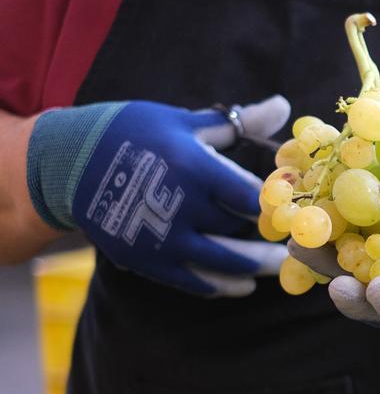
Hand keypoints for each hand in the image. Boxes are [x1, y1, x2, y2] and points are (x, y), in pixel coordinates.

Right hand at [27, 97, 291, 295]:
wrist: (67, 162)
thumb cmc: (133, 132)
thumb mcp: (184, 121)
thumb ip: (237, 124)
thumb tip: (284, 106)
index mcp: (192, 166)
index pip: (249, 195)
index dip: (276, 205)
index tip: (294, 208)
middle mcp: (179, 205)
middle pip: (239, 230)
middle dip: (270, 240)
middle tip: (297, 247)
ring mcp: (162, 238)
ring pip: (223, 261)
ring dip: (254, 268)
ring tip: (277, 268)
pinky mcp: (146, 261)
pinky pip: (194, 281)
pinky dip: (222, 286)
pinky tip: (243, 286)